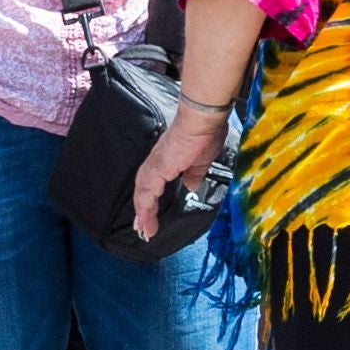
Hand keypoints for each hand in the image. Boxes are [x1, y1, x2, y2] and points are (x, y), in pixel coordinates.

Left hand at [128, 102, 228, 246]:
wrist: (203, 118)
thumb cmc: (206, 132)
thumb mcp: (202, 160)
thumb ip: (194, 174)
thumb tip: (191, 186)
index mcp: (166, 161)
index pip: (154, 185)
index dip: (152, 202)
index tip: (152, 218)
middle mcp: (156, 163)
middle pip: (144, 191)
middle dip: (143, 211)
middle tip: (143, 230)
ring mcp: (155, 164)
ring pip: (143, 193)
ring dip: (143, 213)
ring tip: (144, 231)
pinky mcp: (158, 167)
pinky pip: (146, 192)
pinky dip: (144, 207)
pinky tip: (145, 221)